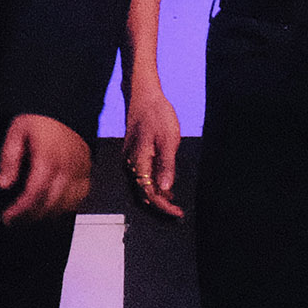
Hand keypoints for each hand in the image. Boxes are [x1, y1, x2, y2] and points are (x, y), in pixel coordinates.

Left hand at [0, 113, 90, 224]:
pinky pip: (80, 198)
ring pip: (67, 205)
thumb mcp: (17, 132)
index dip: (20, 211)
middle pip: (50, 204)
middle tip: (14, 222)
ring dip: (47, 216)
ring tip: (29, 218)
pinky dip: (66, 208)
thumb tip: (3, 185)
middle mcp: (67, 168)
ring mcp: (80, 171)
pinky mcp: (88, 171)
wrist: (66, 104)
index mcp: (48, 159)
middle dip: (30, 218)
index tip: (6, 218)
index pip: (35, 194)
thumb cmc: (39, 119)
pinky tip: (51, 209)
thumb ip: (9, 159)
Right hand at [122, 82, 183, 218]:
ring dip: (157, 193)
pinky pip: (141, 174)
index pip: (149, 192)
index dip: (163, 205)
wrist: (144, 95)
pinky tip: (165, 184)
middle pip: (143, 191)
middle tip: (177, 210)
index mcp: (138, 160)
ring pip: (142, 184)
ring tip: (174, 199)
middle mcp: (130, 162)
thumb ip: (166, 166)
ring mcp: (129, 157)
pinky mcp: (132, 153)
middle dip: (160, 203)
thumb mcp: (169, 140)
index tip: (177, 212)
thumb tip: (164, 189)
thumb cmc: (157, 114)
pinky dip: (153, 182)